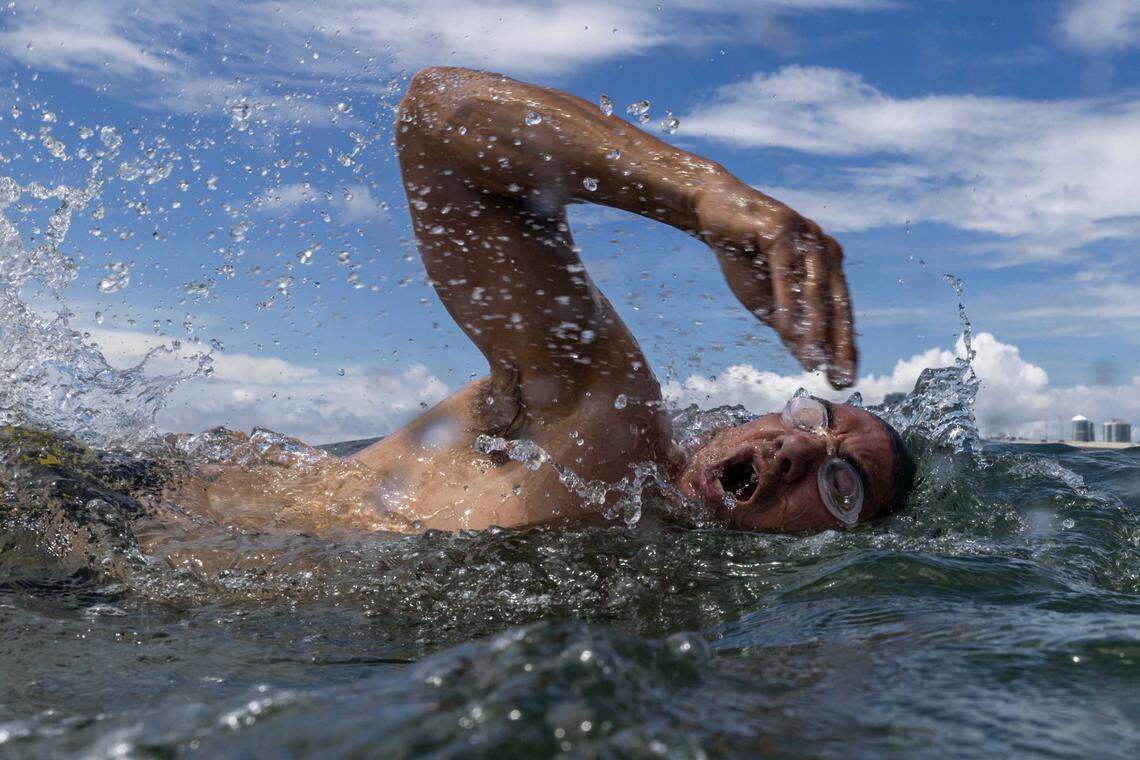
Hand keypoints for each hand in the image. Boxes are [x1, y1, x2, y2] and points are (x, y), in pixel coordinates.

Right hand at [694, 182, 856, 387]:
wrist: (714, 213)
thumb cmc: (743, 257)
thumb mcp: (767, 300)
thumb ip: (790, 326)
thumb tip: (810, 362)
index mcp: (827, 268)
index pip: (841, 313)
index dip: (843, 348)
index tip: (845, 381)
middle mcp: (824, 251)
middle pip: (836, 304)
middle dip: (839, 345)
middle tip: (841, 377)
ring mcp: (806, 236)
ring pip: (813, 290)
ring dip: (814, 329)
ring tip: (814, 362)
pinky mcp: (782, 227)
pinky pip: (785, 270)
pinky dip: (786, 300)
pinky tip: (784, 327)